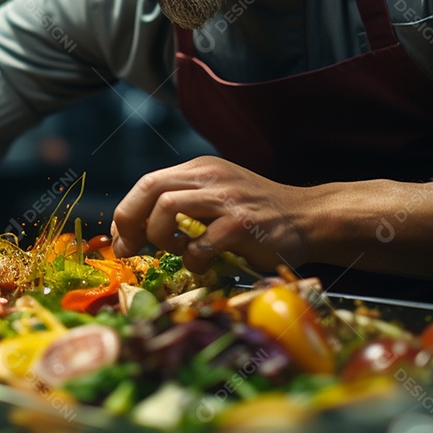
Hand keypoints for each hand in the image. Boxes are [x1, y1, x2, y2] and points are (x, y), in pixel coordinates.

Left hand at [110, 156, 312, 273]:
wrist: (308, 217)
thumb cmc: (258, 215)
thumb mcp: (218, 196)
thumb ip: (183, 204)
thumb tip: (134, 232)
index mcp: (200, 169)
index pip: (146, 183)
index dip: (127, 213)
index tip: (123, 241)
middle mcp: (210, 177)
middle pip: (149, 189)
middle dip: (130, 222)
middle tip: (132, 249)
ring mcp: (226, 199)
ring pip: (166, 208)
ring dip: (160, 237)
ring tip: (177, 250)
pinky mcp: (241, 224)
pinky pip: (200, 243)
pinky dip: (194, 259)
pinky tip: (205, 263)